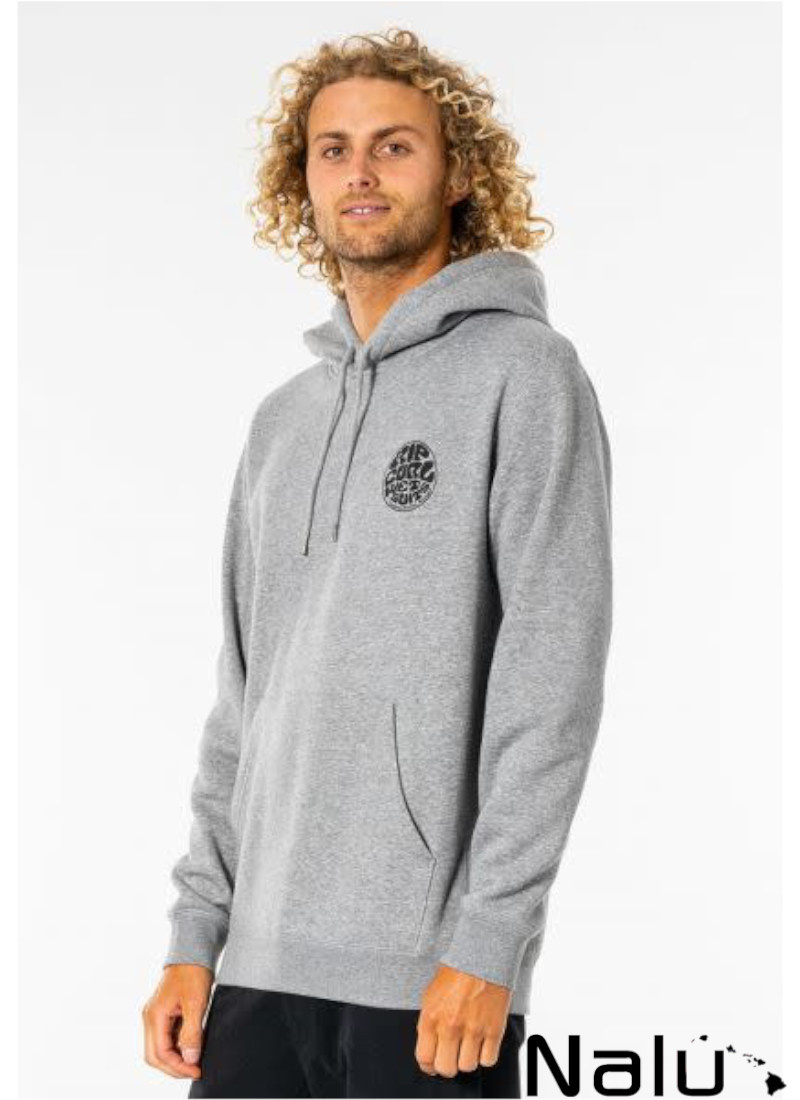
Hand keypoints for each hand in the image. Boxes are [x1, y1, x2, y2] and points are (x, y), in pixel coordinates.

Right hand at [142, 964, 213, 1079]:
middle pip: (155, 1055)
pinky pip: (166, 1037)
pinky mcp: (164, 1013)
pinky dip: (177, 1046)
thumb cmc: (193, 972)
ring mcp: (155, 1016)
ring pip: (160, 1047)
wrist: (193, 951)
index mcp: (154, 1015)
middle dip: (174, 1067)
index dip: (177, 1066)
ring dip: (175, 1058)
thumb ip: (191, 1033)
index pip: (159, 1053)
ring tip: (195, 1061)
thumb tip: (190, 1059)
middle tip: (195, 1071)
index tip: (196, 1071)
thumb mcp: (195, 1003)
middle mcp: (150, 1017)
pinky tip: (192, 1046)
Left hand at [416, 964, 511, 1077]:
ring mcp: (473, 1029)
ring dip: (468, 1059)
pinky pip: (489, 1060)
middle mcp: (450, 1027)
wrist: (482, 956)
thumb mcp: (430, 995)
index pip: (425, 1059)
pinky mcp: (494, 1029)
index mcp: (431, 1018)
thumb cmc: (455, 973)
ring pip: (468, 1067)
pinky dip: (486, 1056)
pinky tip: (483, 1043)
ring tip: (468, 1046)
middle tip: (452, 1056)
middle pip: (446, 1068)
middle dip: (448, 1065)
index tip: (434, 1064)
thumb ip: (428, 1023)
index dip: (429, 1066)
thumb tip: (429, 1048)